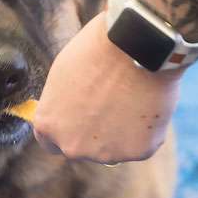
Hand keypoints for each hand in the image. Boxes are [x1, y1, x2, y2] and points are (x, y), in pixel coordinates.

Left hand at [33, 12, 182, 163]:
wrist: (134, 44)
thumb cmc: (97, 50)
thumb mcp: (63, 75)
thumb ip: (63, 104)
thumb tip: (71, 113)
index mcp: (49, 126)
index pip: (51, 143)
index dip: (68, 128)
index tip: (82, 117)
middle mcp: (73, 147)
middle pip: (85, 147)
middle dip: (96, 132)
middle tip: (113, 102)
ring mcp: (106, 153)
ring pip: (116, 147)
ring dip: (123, 131)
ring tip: (133, 96)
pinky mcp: (139, 152)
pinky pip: (143, 143)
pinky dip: (147, 128)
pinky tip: (148, 102)